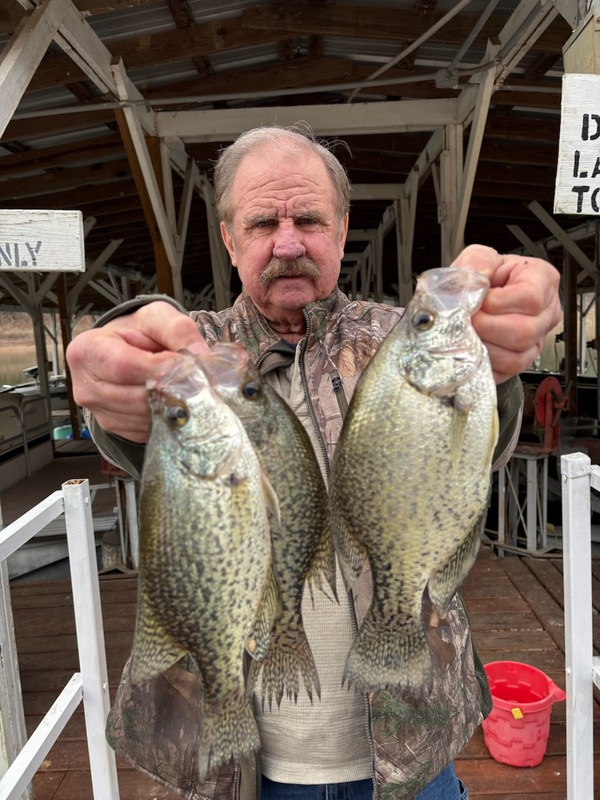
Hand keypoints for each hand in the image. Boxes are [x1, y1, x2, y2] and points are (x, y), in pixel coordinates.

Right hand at [66, 301, 208, 442]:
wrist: (126, 350)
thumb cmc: (139, 332)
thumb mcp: (157, 317)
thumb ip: (178, 329)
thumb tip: (200, 355)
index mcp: (87, 351)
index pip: (125, 366)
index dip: (160, 368)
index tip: (186, 363)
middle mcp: (86, 386)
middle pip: (137, 397)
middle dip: (171, 388)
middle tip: (195, 377)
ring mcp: (99, 413)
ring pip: (146, 417)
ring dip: (172, 405)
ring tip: (184, 386)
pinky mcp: (117, 430)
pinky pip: (149, 429)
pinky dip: (167, 417)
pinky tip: (173, 400)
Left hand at [453, 245, 561, 383]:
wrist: (472, 298)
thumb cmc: (482, 278)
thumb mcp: (478, 257)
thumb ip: (477, 261)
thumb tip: (477, 279)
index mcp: (542, 280)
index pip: (531, 298)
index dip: (499, 303)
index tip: (481, 301)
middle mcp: (546, 313)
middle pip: (523, 332)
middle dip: (486, 327)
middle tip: (468, 319)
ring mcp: (536, 340)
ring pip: (515, 356)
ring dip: (483, 345)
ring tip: (469, 331)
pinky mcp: (522, 362)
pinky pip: (506, 371)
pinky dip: (484, 361)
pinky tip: (474, 346)